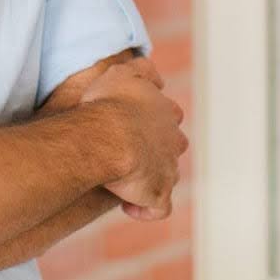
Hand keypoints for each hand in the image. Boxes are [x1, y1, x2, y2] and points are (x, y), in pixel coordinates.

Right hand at [80, 62, 187, 221]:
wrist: (106, 138)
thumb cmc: (108, 104)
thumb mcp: (121, 73)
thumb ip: (141, 70)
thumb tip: (157, 78)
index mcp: (166, 112)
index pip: (169, 116)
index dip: (151, 122)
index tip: (130, 126)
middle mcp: (174, 140)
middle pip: (173, 147)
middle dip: (156, 151)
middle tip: (128, 154)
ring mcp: (169, 168)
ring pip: (168, 176)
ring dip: (150, 180)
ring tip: (124, 182)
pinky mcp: (159, 193)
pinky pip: (159, 208)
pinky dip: (146, 209)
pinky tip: (128, 206)